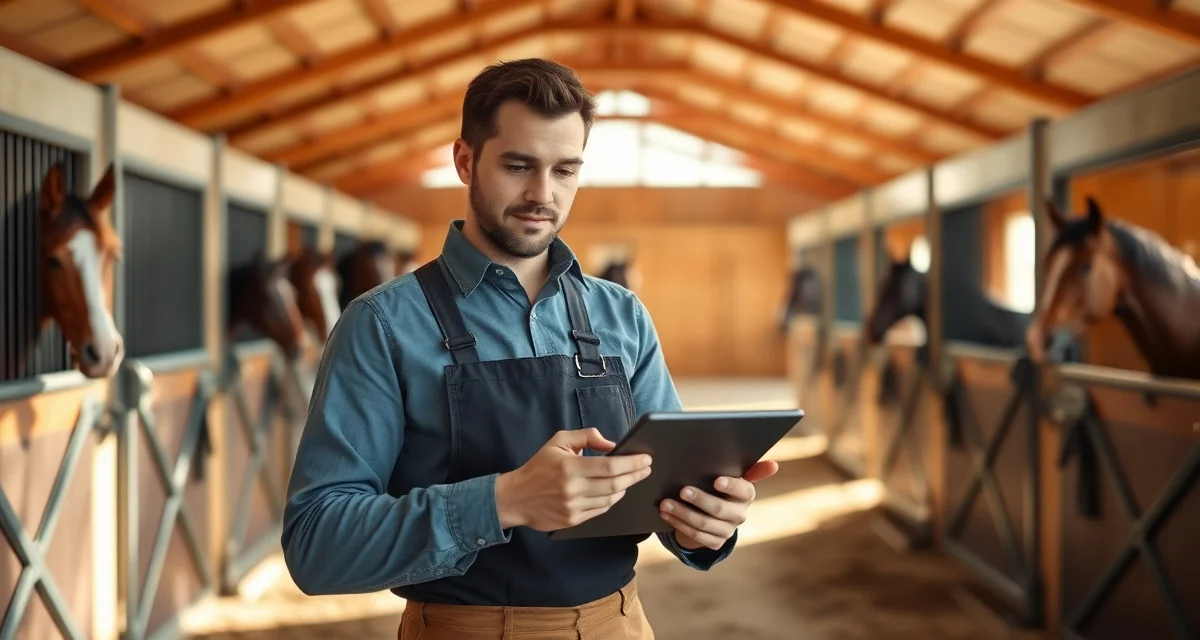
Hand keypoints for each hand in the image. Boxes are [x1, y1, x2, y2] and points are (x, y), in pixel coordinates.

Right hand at [495, 428, 652, 530]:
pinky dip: (612, 500)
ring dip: (625, 488)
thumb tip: (612, 445)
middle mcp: (573, 489)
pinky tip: (616, 491)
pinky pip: (601, 510)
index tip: (646, 458)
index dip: (632, 463)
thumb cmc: (538, 467)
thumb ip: (587, 436)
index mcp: (570, 467)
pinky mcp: (573, 520)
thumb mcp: (559, 441)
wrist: (515, 497)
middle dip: (635, 475)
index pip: (610, 466)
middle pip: (615, 484)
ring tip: (633, 478)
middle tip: (646, 468)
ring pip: (611, 499)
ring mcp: (573, 507)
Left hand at [659, 460, 779, 550]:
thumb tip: (774, 465)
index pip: (744, 490)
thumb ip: (750, 469)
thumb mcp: (732, 476)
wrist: (712, 513)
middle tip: (682, 490)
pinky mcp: (714, 543)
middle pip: (720, 509)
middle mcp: (740, 514)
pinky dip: (678, 523)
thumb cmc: (720, 486)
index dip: (731, 486)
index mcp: (746, 495)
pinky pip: (695, 536)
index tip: (716, 480)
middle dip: (700, 499)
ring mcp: (727, 531)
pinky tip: (665, 514)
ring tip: (665, 503)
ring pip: (704, 524)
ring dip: (683, 513)